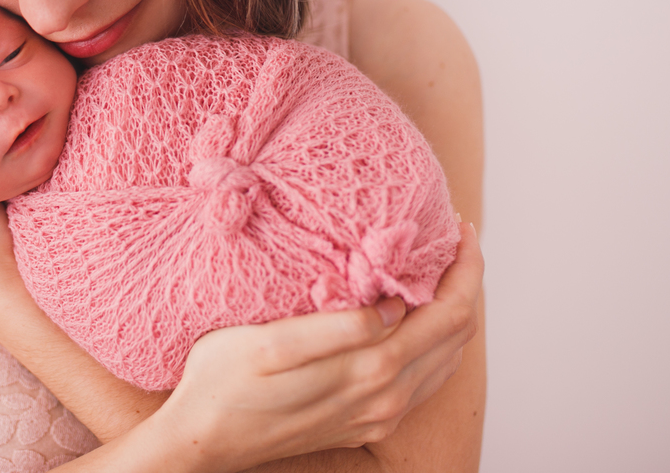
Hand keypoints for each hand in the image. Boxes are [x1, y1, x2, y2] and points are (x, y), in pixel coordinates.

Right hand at [149, 224, 482, 472]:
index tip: (458, 228)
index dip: (463, 268)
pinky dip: (435, 343)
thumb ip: (337, 329)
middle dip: (465, 283)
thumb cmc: (224, 380)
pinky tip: (416, 319)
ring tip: (438, 269)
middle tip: (453, 239)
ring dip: (452, 311)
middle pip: (456, 334)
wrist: (203, 441)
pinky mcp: (369, 423)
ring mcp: (381, 415)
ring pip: (445, 359)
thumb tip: (394, 308)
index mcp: (372, 370)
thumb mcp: (271, 344)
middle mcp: (388, 397)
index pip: (449, 314)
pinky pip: (425, 380)